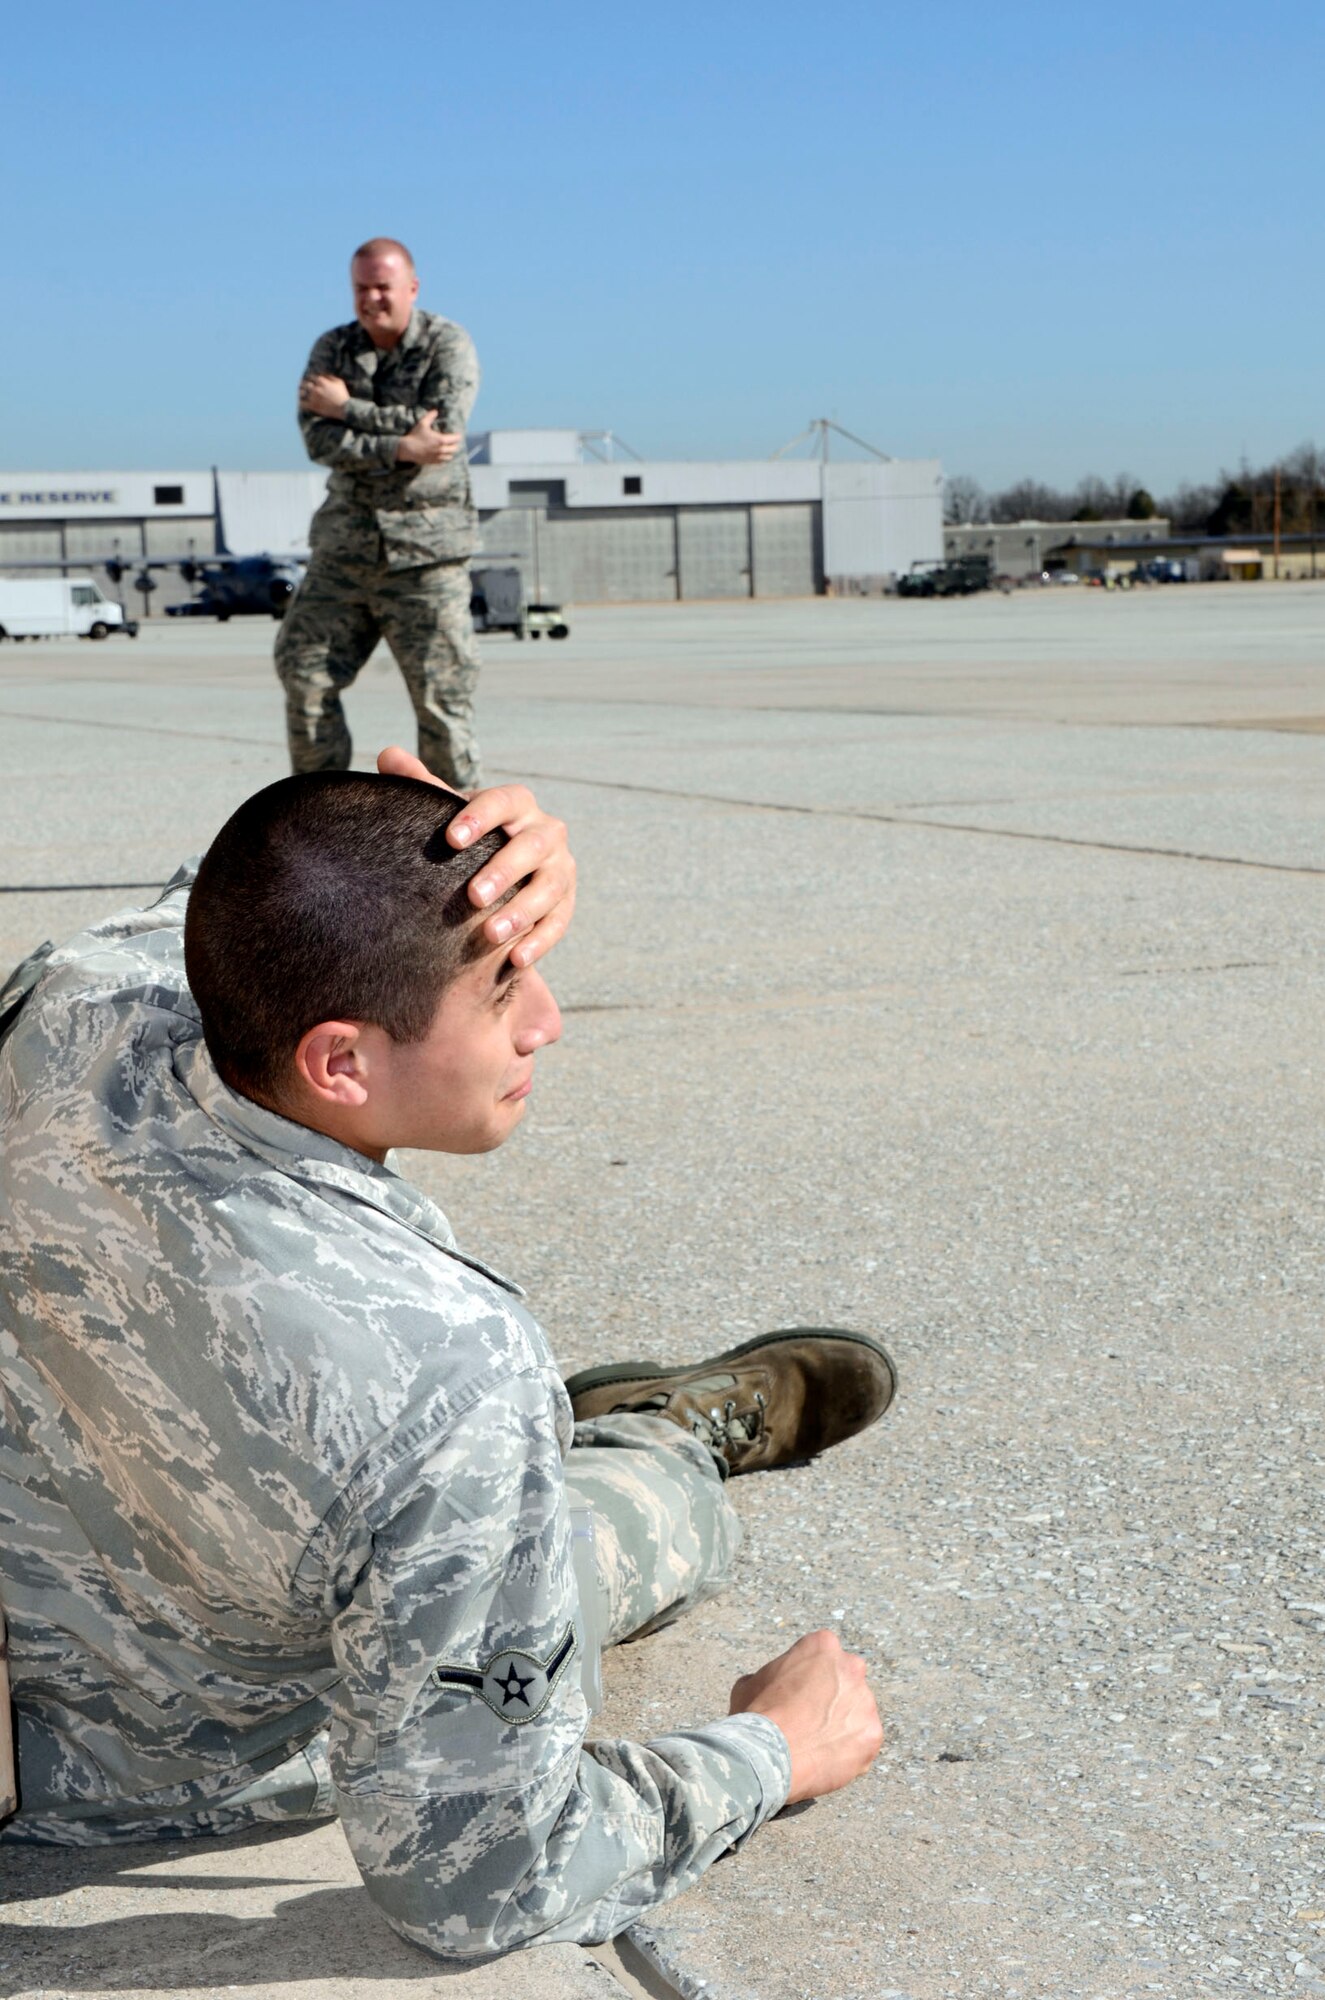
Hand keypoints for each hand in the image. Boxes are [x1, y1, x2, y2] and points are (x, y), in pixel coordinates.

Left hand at [299, 373, 349, 417]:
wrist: (344, 408)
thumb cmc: (342, 394)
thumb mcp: (339, 382)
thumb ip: (330, 376)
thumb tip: (323, 374)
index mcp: (321, 381)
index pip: (311, 376)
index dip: (311, 378)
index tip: (311, 380)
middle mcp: (316, 388)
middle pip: (305, 383)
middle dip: (304, 384)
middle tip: (303, 385)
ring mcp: (313, 397)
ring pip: (301, 392)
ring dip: (301, 392)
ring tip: (301, 393)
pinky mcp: (313, 406)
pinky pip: (302, 403)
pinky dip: (301, 402)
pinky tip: (302, 402)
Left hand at [375, 747, 575, 966]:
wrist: (499, 873)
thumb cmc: (468, 840)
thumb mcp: (447, 814)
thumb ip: (421, 786)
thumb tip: (386, 755)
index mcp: (517, 805)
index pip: (504, 802)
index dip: (479, 818)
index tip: (451, 840)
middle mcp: (546, 833)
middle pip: (532, 847)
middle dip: (504, 872)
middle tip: (472, 897)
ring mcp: (561, 869)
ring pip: (549, 888)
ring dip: (522, 912)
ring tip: (490, 934)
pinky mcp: (566, 904)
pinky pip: (558, 923)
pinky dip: (539, 942)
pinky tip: (515, 960)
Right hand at [395, 412, 464, 465]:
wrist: (407, 449)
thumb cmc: (415, 436)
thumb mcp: (422, 423)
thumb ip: (430, 416)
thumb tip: (435, 411)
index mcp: (441, 440)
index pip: (456, 439)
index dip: (458, 436)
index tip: (457, 434)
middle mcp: (442, 450)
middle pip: (455, 448)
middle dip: (455, 444)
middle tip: (453, 441)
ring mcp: (438, 457)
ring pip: (450, 456)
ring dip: (450, 452)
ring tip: (448, 448)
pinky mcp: (434, 462)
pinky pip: (444, 461)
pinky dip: (445, 457)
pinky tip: (442, 454)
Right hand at [729, 1629, 882, 1804]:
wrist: (768, 1757)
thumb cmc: (756, 1716)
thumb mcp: (750, 1683)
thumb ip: (770, 1676)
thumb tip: (772, 1685)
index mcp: (822, 1645)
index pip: (822, 1654)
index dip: (808, 1675)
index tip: (798, 1692)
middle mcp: (851, 1667)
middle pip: (846, 1679)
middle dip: (833, 1695)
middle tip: (811, 1718)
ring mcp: (865, 1702)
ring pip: (857, 1711)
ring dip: (842, 1724)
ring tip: (816, 1744)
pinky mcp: (873, 1734)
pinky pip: (863, 1741)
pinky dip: (849, 1751)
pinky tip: (826, 1759)